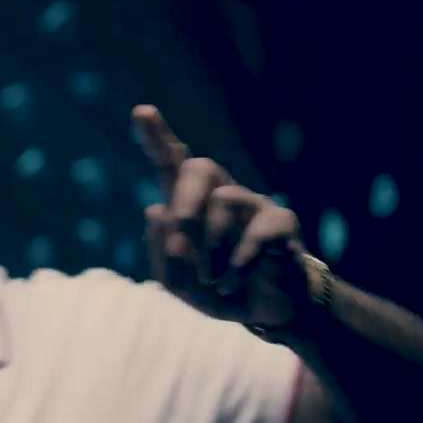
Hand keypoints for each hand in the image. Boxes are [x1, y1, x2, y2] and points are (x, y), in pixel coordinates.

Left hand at [133, 105, 307, 327]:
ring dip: (211, 249)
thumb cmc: (219, 289)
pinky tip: (233, 284)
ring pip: (223, 201)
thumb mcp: (179, 283)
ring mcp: (252, 202)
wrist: (268, 311)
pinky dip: (236, 267)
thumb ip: (163, 254)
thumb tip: (155, 210)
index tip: (141, 111)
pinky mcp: (280, 220)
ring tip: (212, 279)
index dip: (156, 137)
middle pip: (198, 168)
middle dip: (184, 205)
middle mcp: (221, 193)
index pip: (171, 162)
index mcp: (190, 203)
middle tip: (180, 246)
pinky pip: (254, 234)